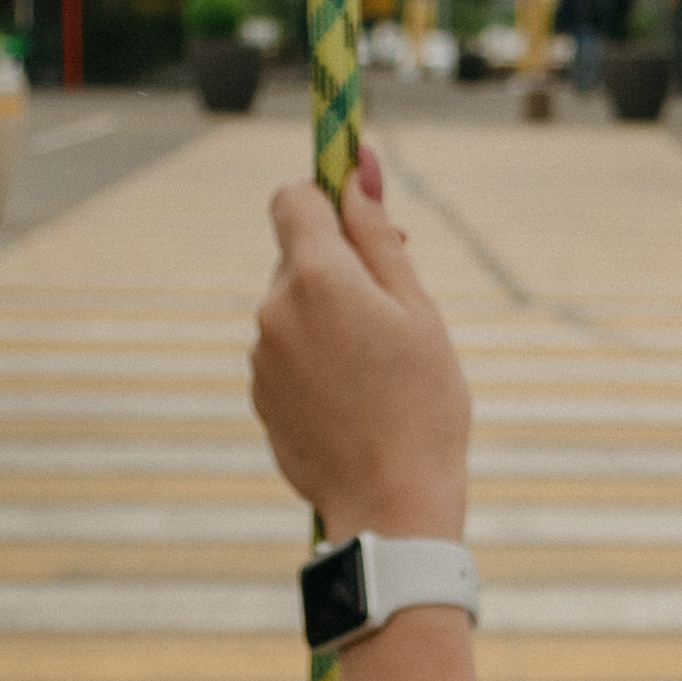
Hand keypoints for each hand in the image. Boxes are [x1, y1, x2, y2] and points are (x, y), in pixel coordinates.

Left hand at [252, 147, 470, 539]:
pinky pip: (288, 354)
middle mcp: (275, 310)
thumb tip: (356, 176)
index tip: (360, 207)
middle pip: (298, 256)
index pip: (294, 198)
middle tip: (395, 307)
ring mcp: (261, 357)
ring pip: (294, 308)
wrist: (390, 504)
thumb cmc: (421, 406)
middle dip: (341, 267)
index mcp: (317, 278)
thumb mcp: (417, 311)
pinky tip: (357, 398)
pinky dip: (317, 360)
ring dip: (330, 317)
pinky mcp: (260, 396)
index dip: (327, 194)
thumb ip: (379, 238)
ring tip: (380, 367)